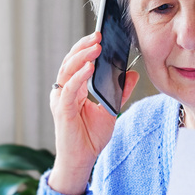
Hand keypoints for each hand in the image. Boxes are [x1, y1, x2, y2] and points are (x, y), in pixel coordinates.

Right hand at [48, 32, 138, 194]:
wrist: (82, 160)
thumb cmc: (91, 138)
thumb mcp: (111, 110)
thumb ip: (120, 92)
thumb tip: (132, 74)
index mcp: (74, 89)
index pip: (78, 62)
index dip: (87, 48)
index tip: (101, 35)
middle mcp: (64, 91)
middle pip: (70, 61)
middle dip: (84, 46)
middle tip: (99, 35)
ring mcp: (61, 100)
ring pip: (67, 71)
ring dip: (81, 57)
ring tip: (95, 46)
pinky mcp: (62, 110)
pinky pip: (69, 90)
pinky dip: (78, 77)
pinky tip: (89, 68)